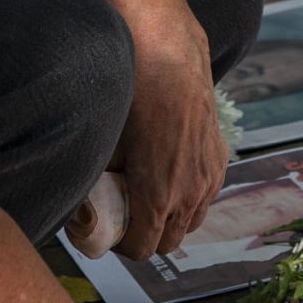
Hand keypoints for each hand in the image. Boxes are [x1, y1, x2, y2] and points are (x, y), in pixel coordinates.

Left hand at [114, 27, 228, 259]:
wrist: (167, 52)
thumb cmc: (129, 94)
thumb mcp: (102, 145)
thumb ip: (96, 184)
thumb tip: (83, 205)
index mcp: (158, 198)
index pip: (142, 249)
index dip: (119, 245)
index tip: (106, 230)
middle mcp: (190, 194)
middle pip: (169, 242)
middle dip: (144, 235)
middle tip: (122, 215)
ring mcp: (209, 176)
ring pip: (191, 221)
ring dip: (169, 218)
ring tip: (145, 196)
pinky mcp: (219, 157)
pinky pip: (206, 194)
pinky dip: (187, 195)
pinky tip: (168, 173)